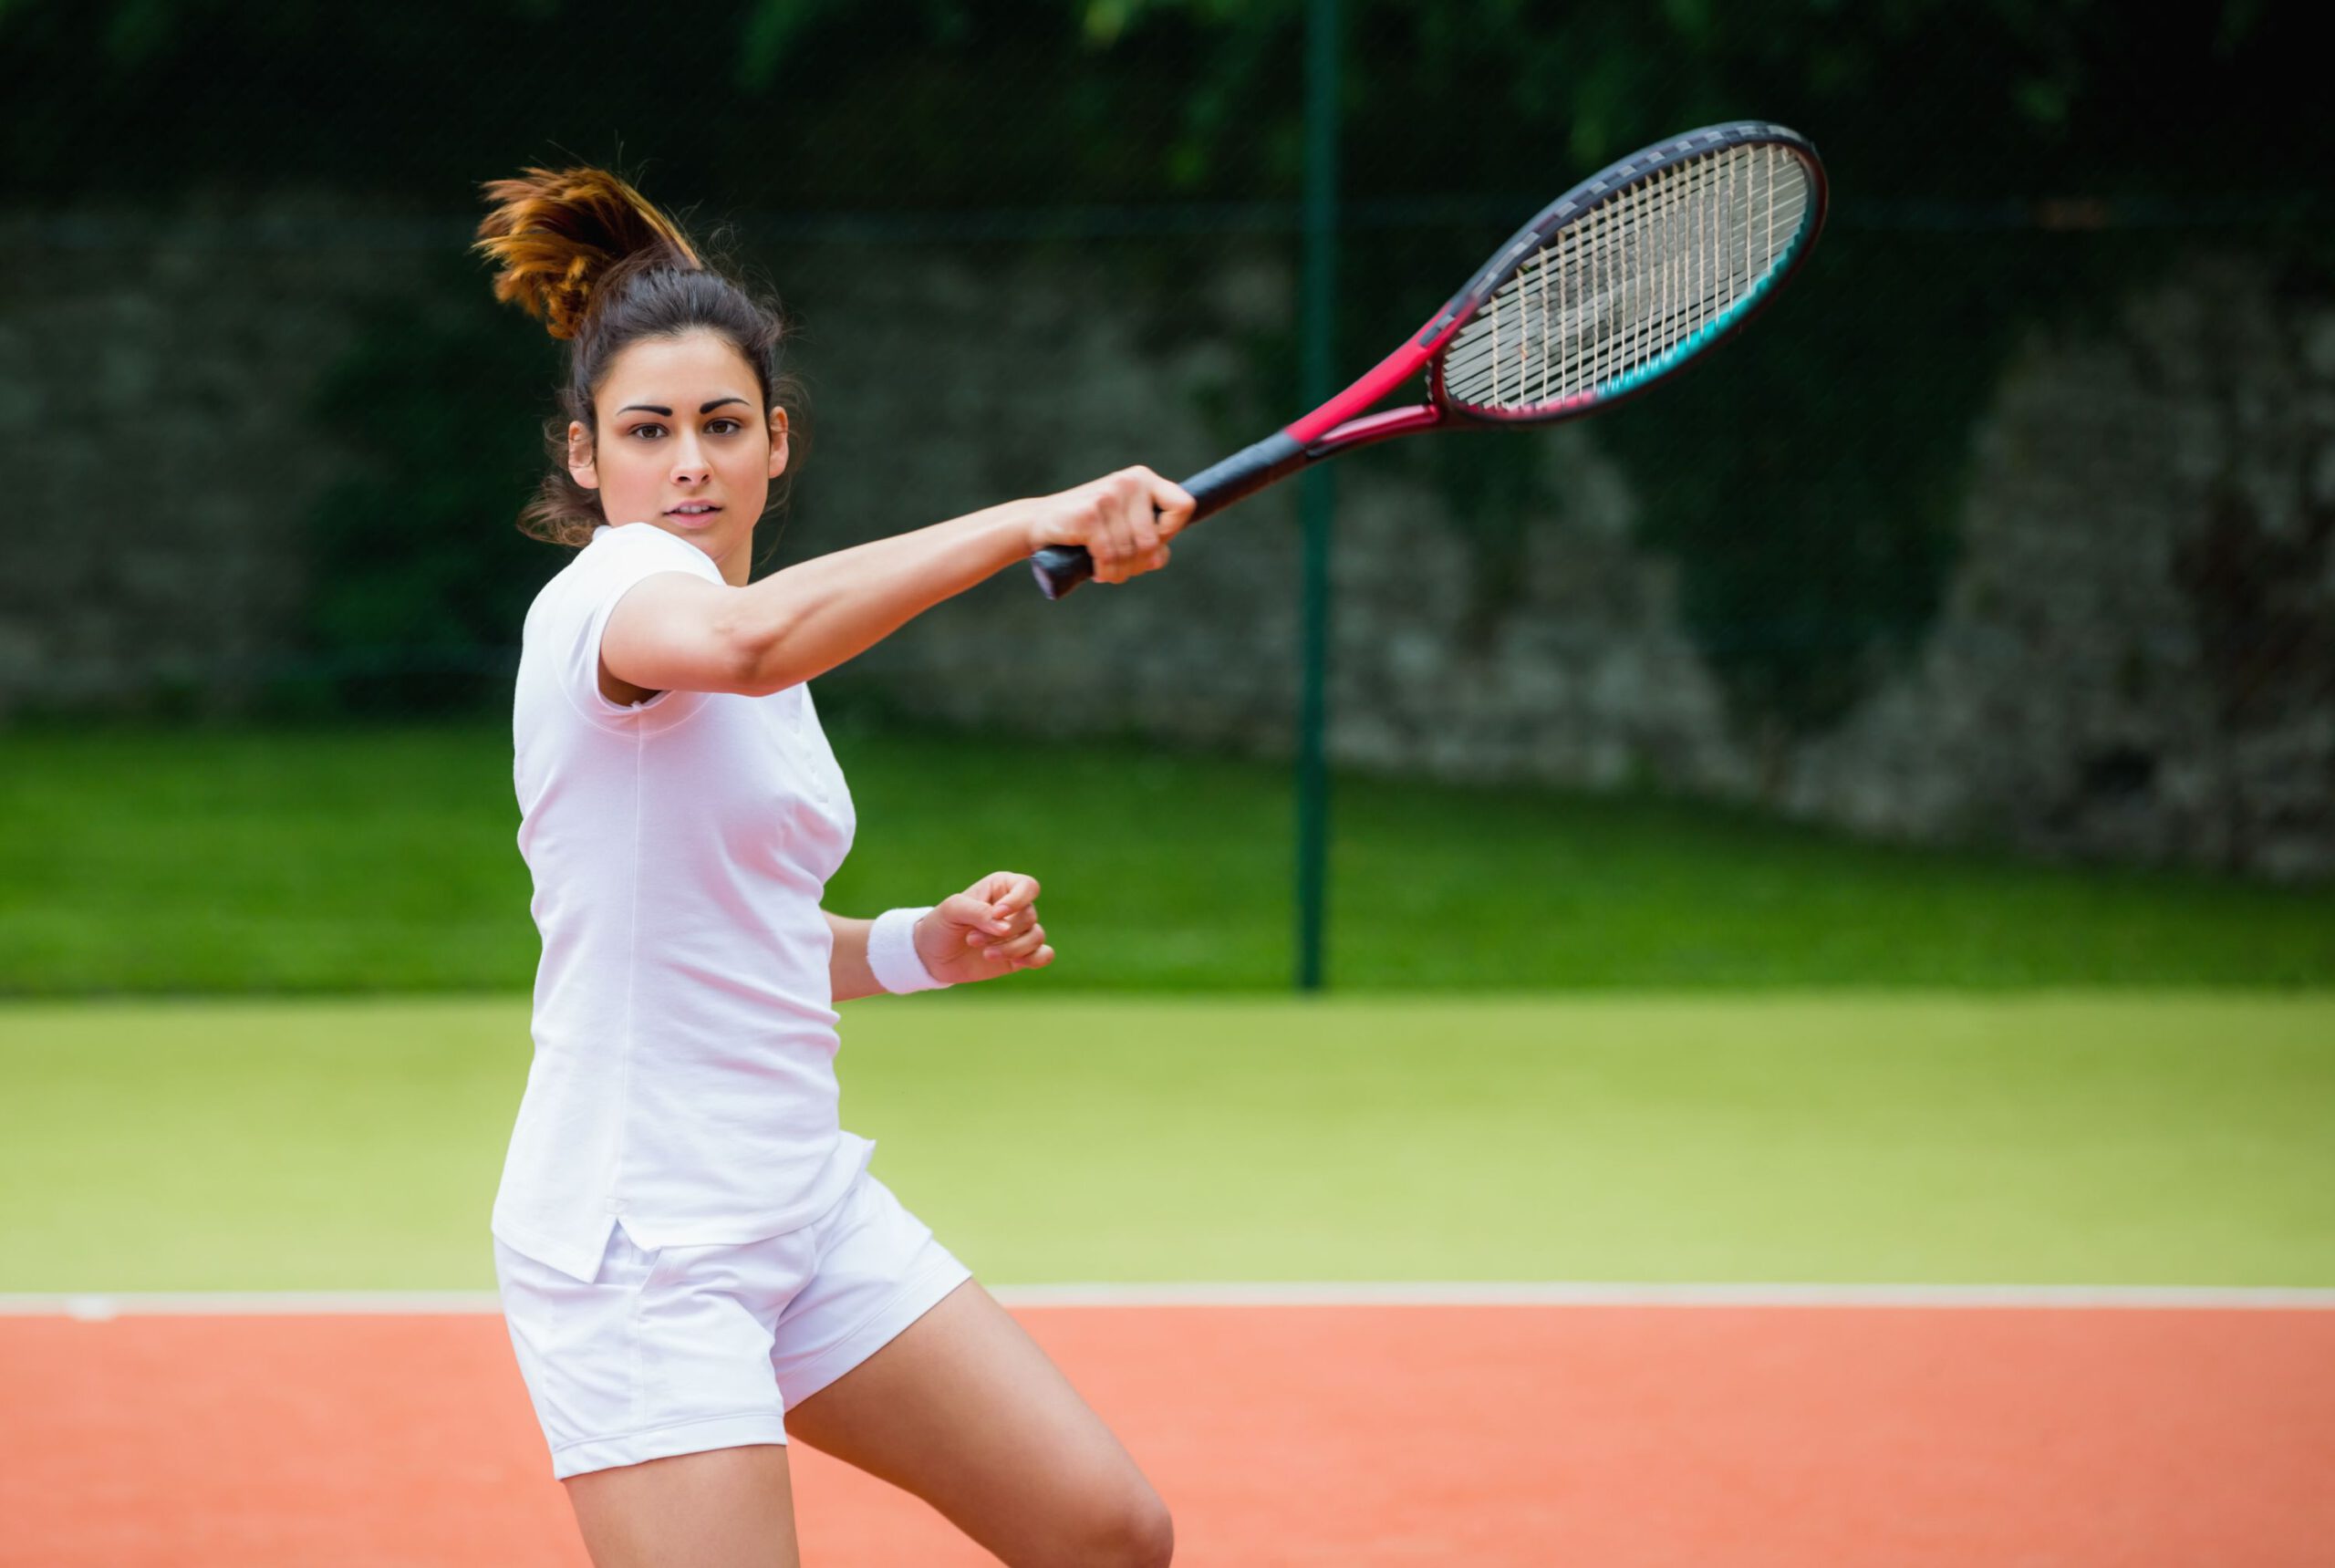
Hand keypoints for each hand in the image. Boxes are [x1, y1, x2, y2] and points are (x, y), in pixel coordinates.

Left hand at [913, 871, 1053, 984]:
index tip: (997, 913)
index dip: (1018, 900)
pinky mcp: (1020, 955)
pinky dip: (1035, 959)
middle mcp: (1015, 908)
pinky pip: (1044, 954)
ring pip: (1036, 936)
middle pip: (1029, 916)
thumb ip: (979, 913)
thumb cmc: (941, 924)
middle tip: (972, 939)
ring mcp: (1019, 933)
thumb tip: (1005, 928)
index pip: (1028, 887)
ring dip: (1012, 948)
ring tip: (986, 954)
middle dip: (1002, 932)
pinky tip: (1015, 963)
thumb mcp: (952, 910)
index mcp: (1001, 888)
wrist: (932, 956)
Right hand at [1020, 467, 1193, 584]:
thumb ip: (1148, 538)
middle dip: (1139, 564)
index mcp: (1143, 479)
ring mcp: (1109, 496)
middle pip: (1154, 540)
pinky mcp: (1091, 514)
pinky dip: (1105, 571)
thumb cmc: (1084, 529)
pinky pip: (1110, 555)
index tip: (1149, 542)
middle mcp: (1129, 482)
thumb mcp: (1122, 527)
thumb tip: (1160, 557)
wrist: (1036, 522)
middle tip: (1120, 568)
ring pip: (1132, 552)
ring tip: (1107, 572)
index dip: (1170, 533)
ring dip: (1120, 572)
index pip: (1184, 506)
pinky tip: (1097, 572)